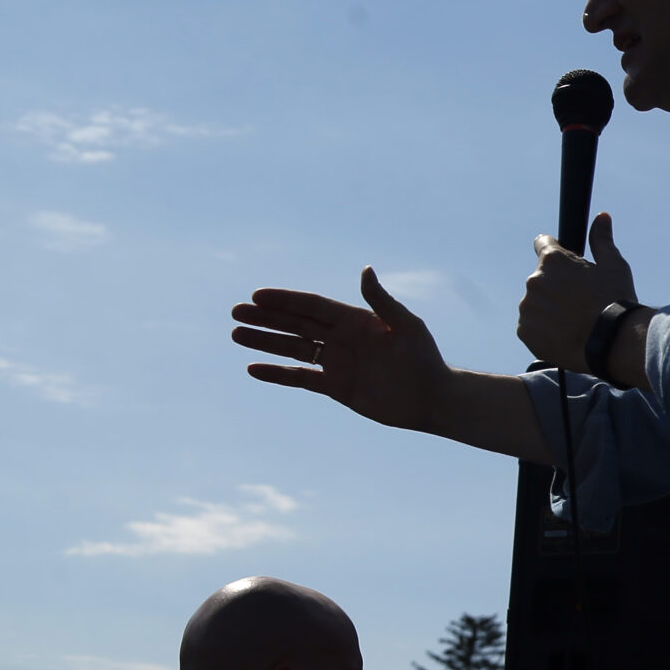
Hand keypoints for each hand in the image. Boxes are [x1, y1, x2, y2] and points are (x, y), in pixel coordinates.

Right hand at [233, 270, 451, 430]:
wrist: (433, 399)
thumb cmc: (425, 359)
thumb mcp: (407, 326)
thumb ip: (382, 301)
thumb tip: (365, 269)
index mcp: (356, 320)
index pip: (313, 306)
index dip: (285, 301)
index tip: (257, 296)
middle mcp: (342, 338)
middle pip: (296, 324)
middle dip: (266, 318)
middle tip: (236, 312)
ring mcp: (337, 362)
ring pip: (293, 349)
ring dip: (265, 341)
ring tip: (236, 335)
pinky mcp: (336, 387)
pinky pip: (300, 378)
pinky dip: (277, 374)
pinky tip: (253, 369)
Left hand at [518, 212, 643, 373]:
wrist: (612, 344)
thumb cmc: (615, 302)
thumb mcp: (614, 266)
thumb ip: (602, 240)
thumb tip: (602, 217)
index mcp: (553, 260)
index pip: (542, 243)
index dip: (556, 252)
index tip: (565, 265)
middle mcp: (534, 281)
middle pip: (542, 279)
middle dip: (556, 286)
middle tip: (580, 302)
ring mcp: (528, 307)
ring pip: (536, 304)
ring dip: (549, 309)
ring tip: (574, 322)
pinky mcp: (525, 332)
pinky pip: (532, 327)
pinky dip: (545, 330)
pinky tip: (566, 334)